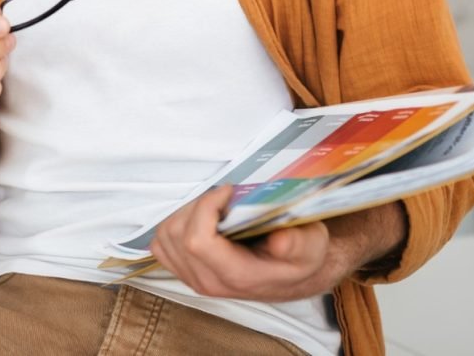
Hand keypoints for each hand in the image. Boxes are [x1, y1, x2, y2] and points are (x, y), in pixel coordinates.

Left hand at [149, 186, 405, 301]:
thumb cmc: (302, 255)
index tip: (229, 191)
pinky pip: (161, 245)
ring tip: (213, 206)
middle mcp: (209, 282)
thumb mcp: (311, 246)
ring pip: (165, 237)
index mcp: (236, 276)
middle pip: (177, 234)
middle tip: (223, 196)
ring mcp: (194, 278)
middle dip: (197, 205)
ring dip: (185, 212)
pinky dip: (174, 224)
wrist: (295, 274)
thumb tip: (279, 241)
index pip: (197, 241)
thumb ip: (297, 243)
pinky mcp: (185, 271)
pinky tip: (200, 218)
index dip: (206, 207)